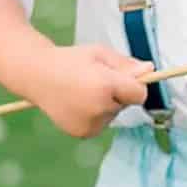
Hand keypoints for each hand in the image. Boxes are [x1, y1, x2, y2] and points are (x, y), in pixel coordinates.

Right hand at [26, 45, 154, 137]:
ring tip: (83, 91)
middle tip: (94, 80)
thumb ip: (127, 64)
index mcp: (105, 86)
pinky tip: (78, 103)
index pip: (139, 94)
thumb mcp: (100, 54)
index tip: (126, 77)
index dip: (136, 85)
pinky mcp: (83, 133)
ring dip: (106, 104)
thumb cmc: (71, 60)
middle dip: (117, 93)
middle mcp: (99, 108)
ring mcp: (90, 124)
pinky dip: (95, 114)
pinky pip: (101, 123)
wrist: (36, 74)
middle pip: (126, 104)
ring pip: (113, 114)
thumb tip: (151, 70)